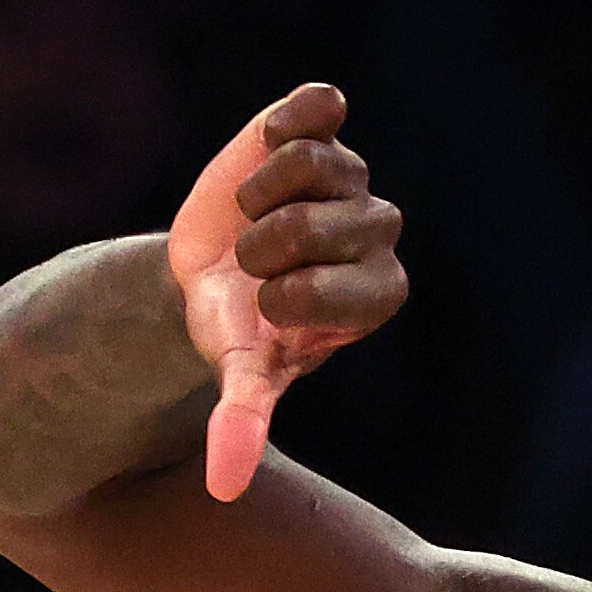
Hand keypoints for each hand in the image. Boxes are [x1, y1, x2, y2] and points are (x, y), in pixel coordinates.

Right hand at [167, 83, 406, 503]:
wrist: (211, 276)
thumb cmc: (241, 333)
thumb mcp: (243, 376)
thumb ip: (244, 420)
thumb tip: (225, 487)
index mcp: (379, 293)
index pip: (346, 287)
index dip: (291, 297)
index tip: (268, 311)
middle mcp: (376, 232)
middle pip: (324, 224)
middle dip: (268, 248)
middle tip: (252, 264)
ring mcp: (349, 178)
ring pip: (316, 163)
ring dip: (263, 190)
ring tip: (251, 215)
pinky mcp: (315, 131)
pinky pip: (318, 105)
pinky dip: (289, 119)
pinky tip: (266, 144)